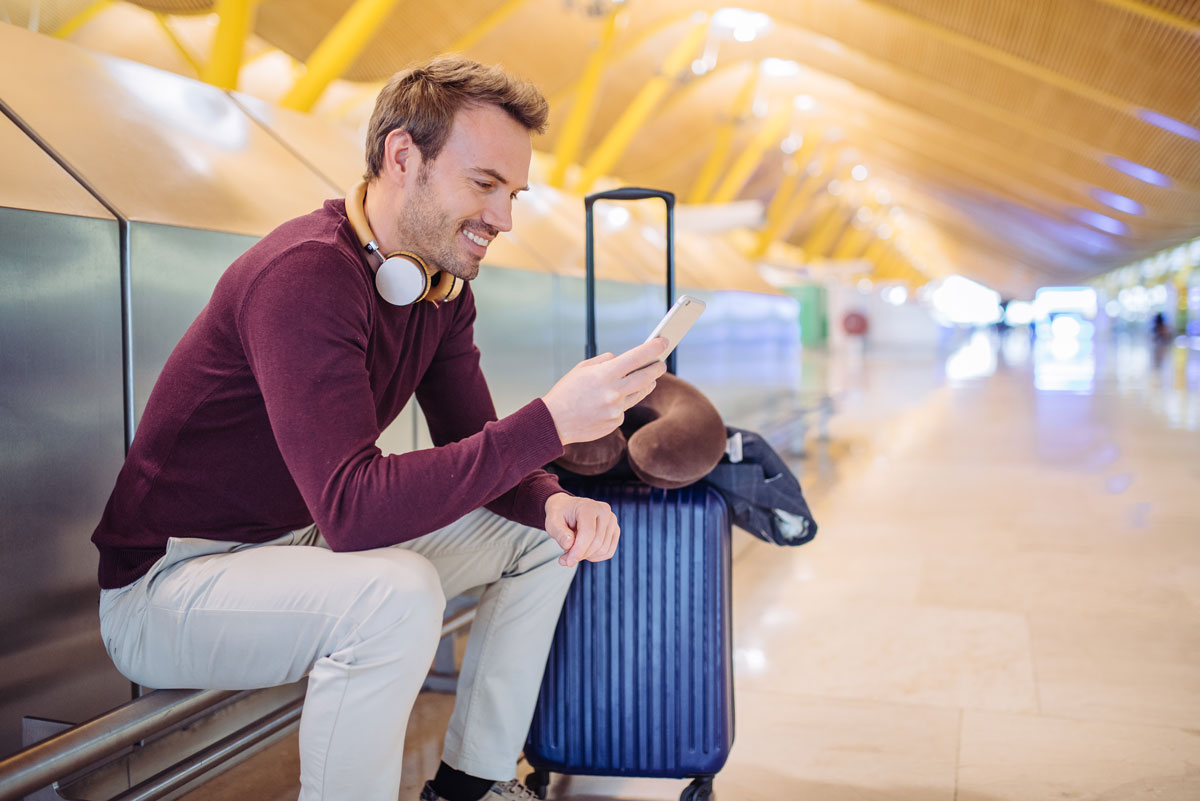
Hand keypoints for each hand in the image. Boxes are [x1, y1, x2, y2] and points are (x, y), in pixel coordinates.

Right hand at [541, 338, 668, 444]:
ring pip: (640, 393)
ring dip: (646, 384)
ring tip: (649, 379)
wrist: (554, 422)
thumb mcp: (582, 368)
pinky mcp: (615, 422)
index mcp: (605, 374)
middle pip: (647, 377)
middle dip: (657, 367)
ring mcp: (616, 409)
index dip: (654, 348)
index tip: (664, 342)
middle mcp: (614, 392)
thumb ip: (605, 361)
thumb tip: (623, 359)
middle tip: (661, 363)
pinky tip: (611, 402)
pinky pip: (625, 408)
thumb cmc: (567, 392)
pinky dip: (622, 403)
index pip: (637, 357)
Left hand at [544, 493, 619, 566]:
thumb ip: (559, 533)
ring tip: (573, 551)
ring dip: (586, 556)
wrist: (567, 509)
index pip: (588, 533)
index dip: (578, 550)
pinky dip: (595, 557)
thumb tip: (569, 544)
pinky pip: (608, 552)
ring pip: (603, 550)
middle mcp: (605, 511)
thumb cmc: (560, 515)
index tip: (568, 562)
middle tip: (565, 557)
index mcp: (589, 506)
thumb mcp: (552, 522)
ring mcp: (612, 521)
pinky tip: (584, 551)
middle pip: (597, 543)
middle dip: (580, 555)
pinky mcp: (615, 530)